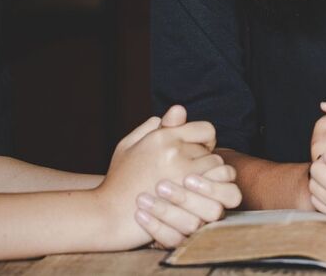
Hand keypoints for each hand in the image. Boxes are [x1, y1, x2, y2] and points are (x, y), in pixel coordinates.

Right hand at [95, 105, 238, 248]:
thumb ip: (153, 126)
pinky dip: (211, 196)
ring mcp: (182, 174)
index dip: (206, 141)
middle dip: (206, 162)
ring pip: (217, 172)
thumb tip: (179, 111)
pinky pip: (215, 192)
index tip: (199, 152)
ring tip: (194, 188)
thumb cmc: (117, 181)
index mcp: (163, 136)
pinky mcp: (187, 198)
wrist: (108, 214)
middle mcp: (175, 151)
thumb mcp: (127, 146)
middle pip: (213, 152)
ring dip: (210, 180)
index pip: (207, 130)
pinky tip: (198, 201)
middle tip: (192, 175)